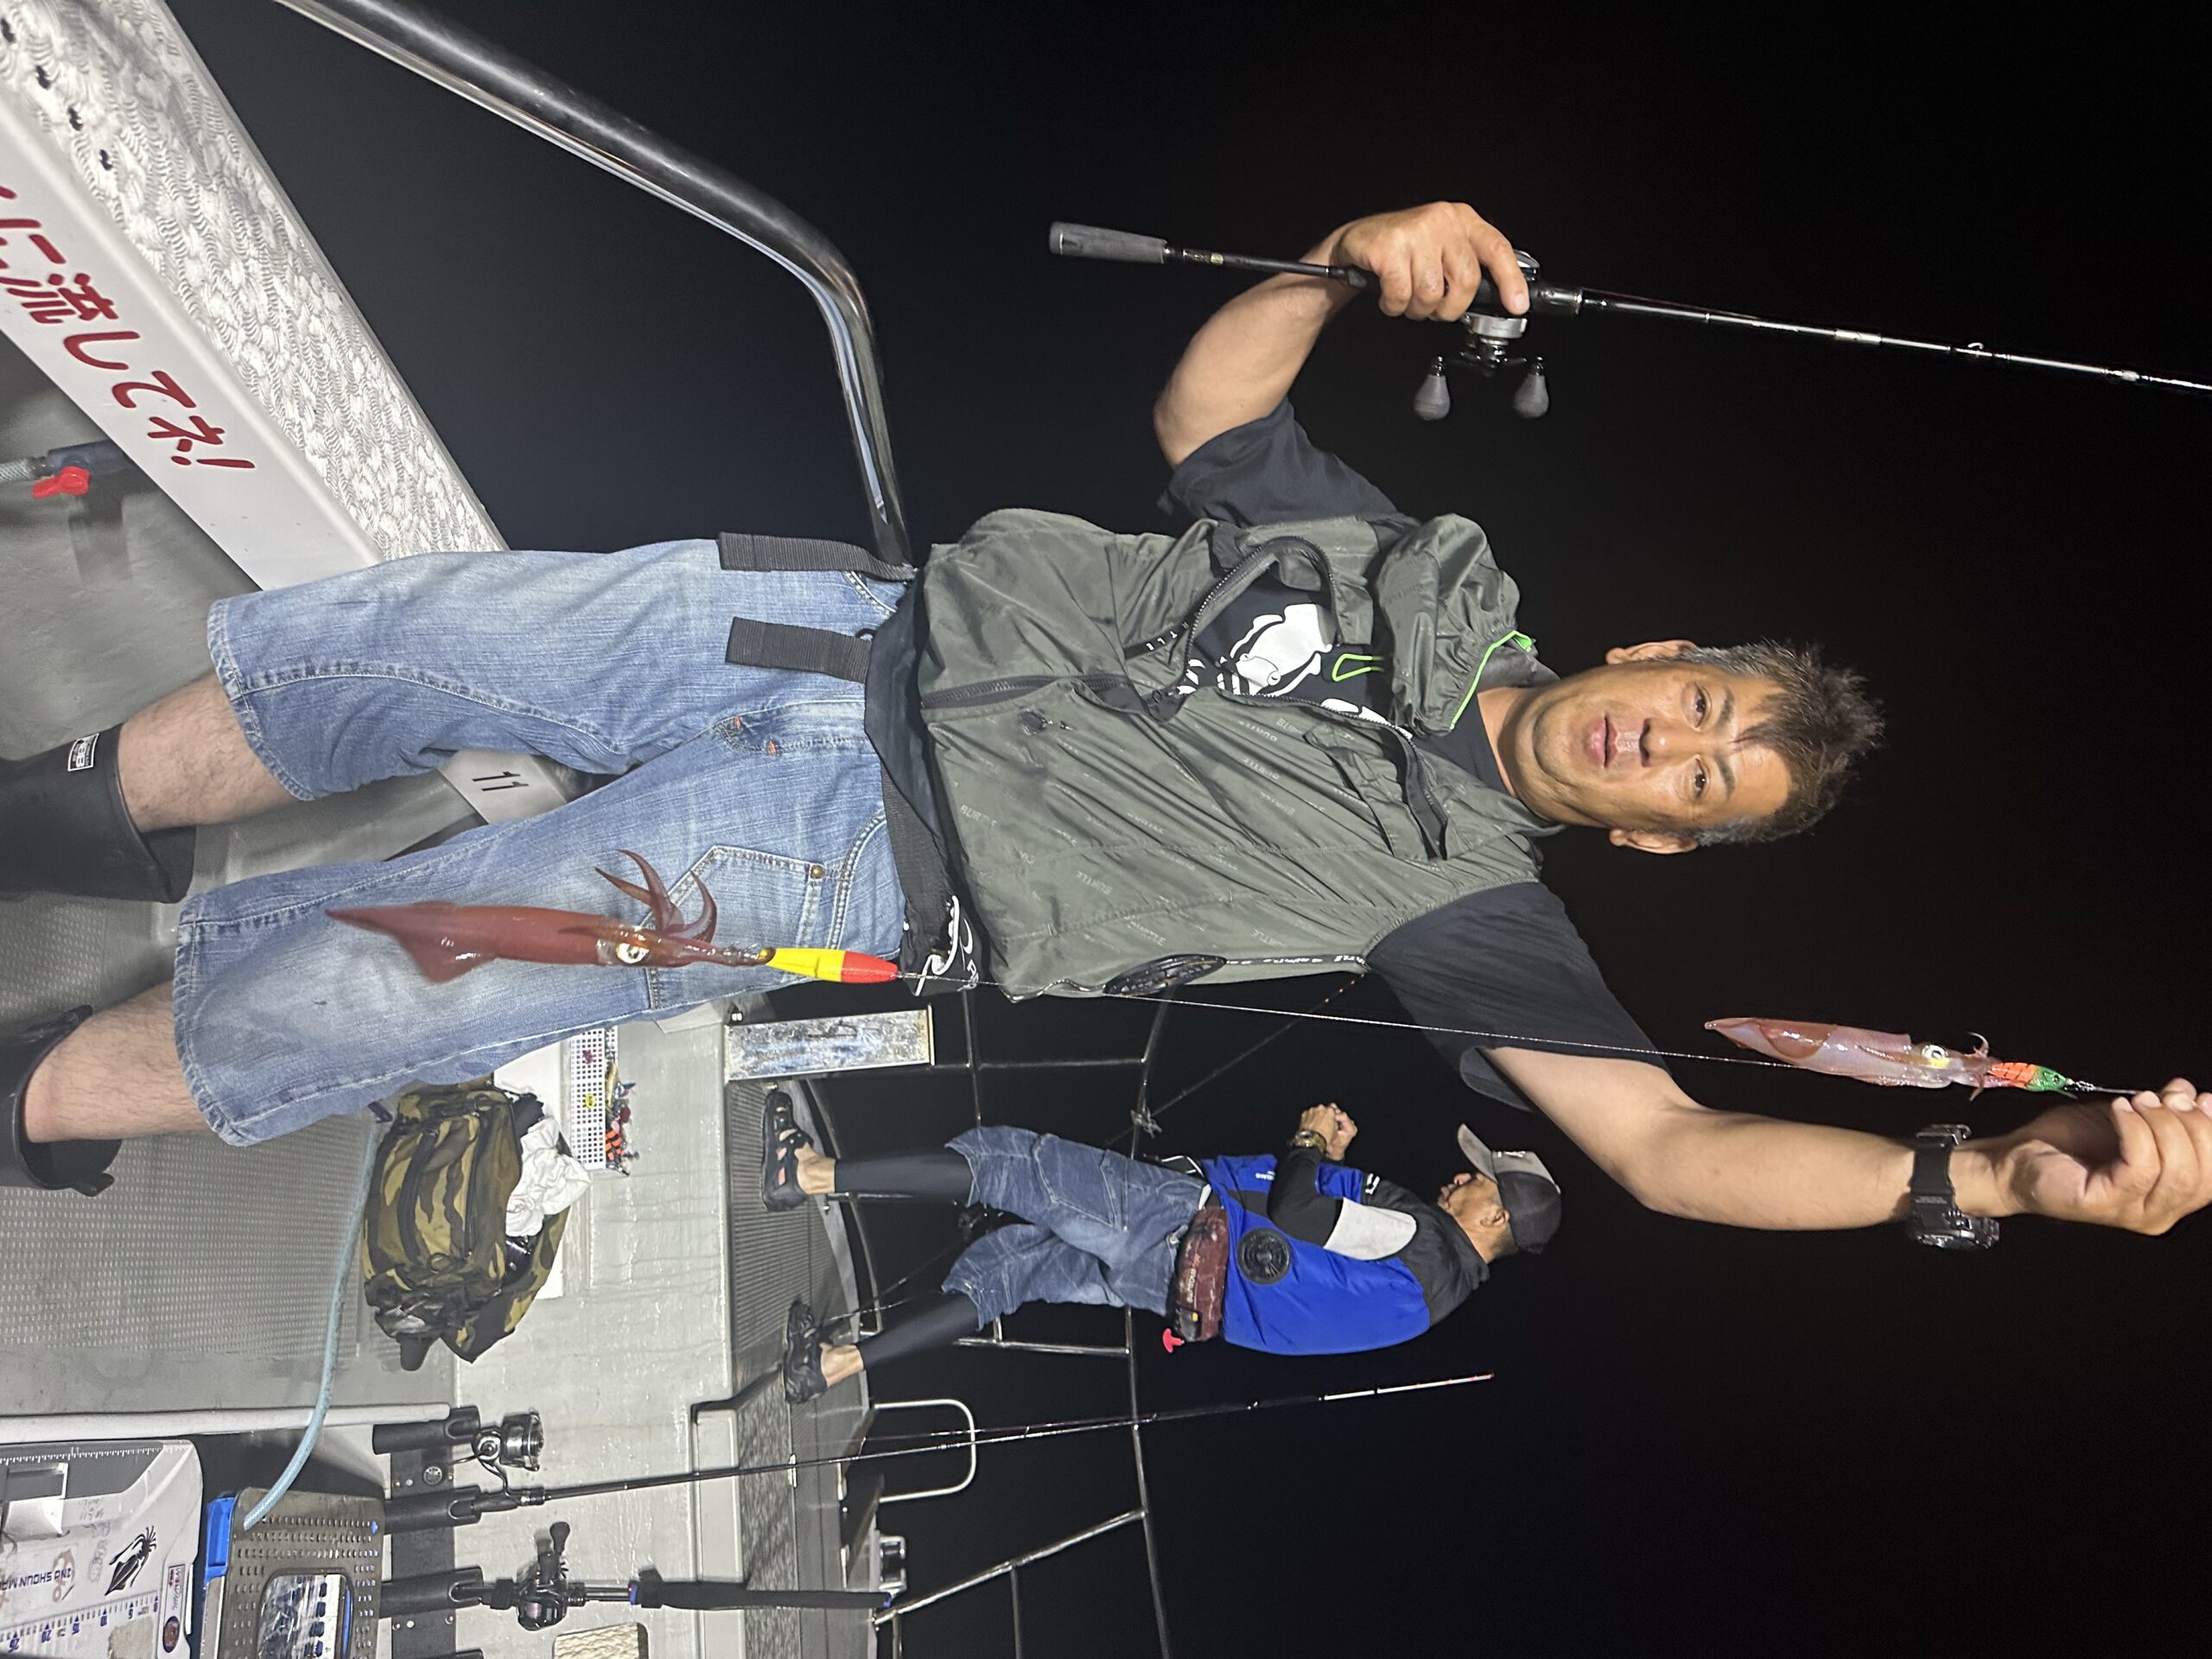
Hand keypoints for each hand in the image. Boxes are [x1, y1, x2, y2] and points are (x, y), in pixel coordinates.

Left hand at [1297, 1103, 1356, 1159]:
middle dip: (1323, 1115)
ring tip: (1315, 1126)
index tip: (1330, 1120)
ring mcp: (1312, 1110)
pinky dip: (1309, 1118)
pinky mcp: (1304, 1113)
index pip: (1332, 1109)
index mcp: (1330, 1111)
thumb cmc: (1324, 1137)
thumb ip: (1334, 1123)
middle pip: (1323, 1109)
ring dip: (1315, 1116)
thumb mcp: (1335, 1131)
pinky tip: (1310, 1126)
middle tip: (1322, 1124)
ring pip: (1315, 1111)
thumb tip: (1332, 1123)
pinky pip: (1308, 1114)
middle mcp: (1321, 1108)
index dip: (1331, 1116)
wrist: (1312, 1141)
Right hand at [1323, 202, 1528, 322]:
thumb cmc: (1401, 251)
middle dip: (1449, 307)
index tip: (1516, 305)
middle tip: (1434, 308)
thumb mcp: (1441, 250)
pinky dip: (1394, 305)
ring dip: (1417, 308)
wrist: (1355, 243)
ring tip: (1407, 298)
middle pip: (1466, 281)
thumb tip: (1496, 299)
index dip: (1510, 280)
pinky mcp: (1390, 246)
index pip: (1497, 249)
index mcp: (1461, 219)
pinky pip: (1402, 295)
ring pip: (1433, 293)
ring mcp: (1416, 231)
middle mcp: (1442, 220)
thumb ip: (1466, 266)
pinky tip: (1388, 294)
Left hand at [1992, 1078, 2211, 1233]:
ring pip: (2176, 1172)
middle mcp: (2160, 1211)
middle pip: (2202, 1173)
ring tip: (2137, 1101)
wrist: (2018, 1158)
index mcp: (2172, 1193)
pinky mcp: (2107, 1204)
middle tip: (2162, 1097)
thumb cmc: (2071, 1143)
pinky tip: (2120, 1110)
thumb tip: (2190, 1093)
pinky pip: (2140, 1167)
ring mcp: (2134, 1213)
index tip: (2202, 1099)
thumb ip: (2162, 1112)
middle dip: (2191, 1126)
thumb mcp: (2128, 1121)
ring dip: (2162, 1126)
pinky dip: (2135, 1130)